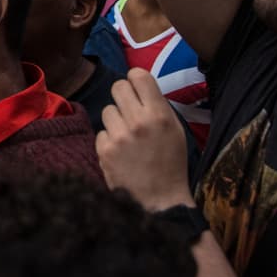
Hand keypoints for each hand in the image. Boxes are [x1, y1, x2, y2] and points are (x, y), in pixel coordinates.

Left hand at [95, 69, 192, 211]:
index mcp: (160, 114)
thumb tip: (139, 85)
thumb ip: (157, 106)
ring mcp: (120, 136)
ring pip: (107, 109)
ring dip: (115, 121)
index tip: (137, 88)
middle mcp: (139, 121)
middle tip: (129, 111)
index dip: (136, 80)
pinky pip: (101, 132)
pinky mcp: (105, 150)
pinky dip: (109, 141)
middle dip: (123, 97)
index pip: (139, 75)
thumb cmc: (171, 164)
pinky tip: (121, 154)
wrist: (160, 201)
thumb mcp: (175, 130)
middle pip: (118, 86)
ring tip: (128, 138)